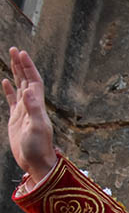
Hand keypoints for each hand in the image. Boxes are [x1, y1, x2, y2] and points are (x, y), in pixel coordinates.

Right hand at [3, 47, 56, 182]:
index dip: (28, 67)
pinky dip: (9, 89)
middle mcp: (32, 106)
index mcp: (37, 106)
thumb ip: (33, 109)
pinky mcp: (16, 119)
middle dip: (21, 65)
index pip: (33, 81)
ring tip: (12, 59)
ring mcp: (24, 112)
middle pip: (26, 80)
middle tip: (14, 49)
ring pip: (20, 87)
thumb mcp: (37, 127)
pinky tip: (6, 81)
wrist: (36, 162)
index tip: (21, 53)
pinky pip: (12, 100)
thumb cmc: (38, 147)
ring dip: (16, 73)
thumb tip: (29, 90)